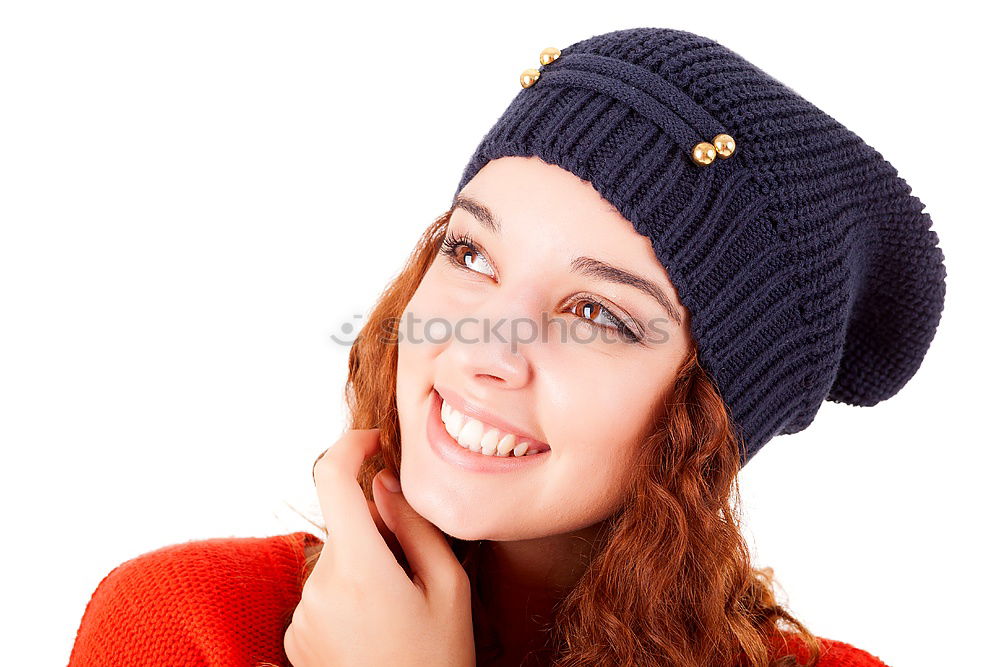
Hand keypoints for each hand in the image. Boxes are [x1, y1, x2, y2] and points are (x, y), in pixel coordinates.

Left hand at [284, 428, 475, 666]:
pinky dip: (350, 597)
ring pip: (336, 561)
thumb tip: (384, 484)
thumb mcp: (448, 589)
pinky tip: (378, 633)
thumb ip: (415, 526)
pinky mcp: (294, 639)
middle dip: (378, 533)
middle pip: (344, 527)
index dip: (350, 445)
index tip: (373, 442)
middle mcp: (317, 588)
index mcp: (358, 569)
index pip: (331, 478)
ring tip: (399, 617)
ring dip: (365, 569)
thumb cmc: (438, 662)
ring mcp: (301, 616)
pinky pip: (324, 594)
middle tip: (417, 575)